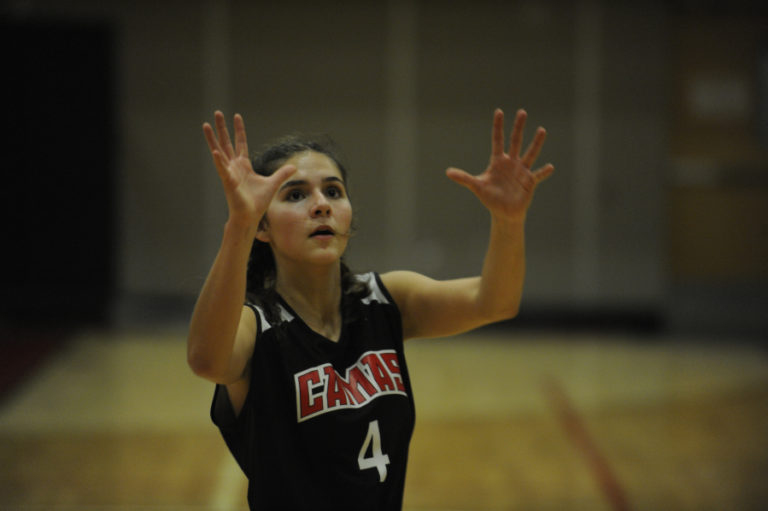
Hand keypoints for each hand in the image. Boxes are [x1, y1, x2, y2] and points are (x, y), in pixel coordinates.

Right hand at [203, 111, 296, 227]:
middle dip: (222, 128)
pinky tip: (215, 151)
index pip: (241, 143)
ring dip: (213, 139)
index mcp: (244, 165)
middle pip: (227, 143)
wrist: (250, 216)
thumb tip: (294, 167)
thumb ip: (282, 174)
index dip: (239, 130)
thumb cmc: (257, 202)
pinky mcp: (228, 182)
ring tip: (206, 125)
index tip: (237, 116)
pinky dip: (219, 161)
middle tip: (217, 113)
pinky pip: (223, 170)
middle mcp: (234, 166)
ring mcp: (229, 173)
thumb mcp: (273, 183)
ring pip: (219, 152)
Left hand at [446, 108, 553, 222]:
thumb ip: (464, 178)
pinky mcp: (530, 182)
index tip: (499, 112)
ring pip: (530, 154)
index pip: (498, 140)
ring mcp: (522, 171)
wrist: (504, 212)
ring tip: (541, 130)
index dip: (498, 127)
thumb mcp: (477, 186)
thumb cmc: (490, 198)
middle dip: (518, 127)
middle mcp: (511, 162)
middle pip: (515, 141)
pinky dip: (543, 172)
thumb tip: (447, 172)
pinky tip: (550, 166)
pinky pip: (538, 175)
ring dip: (536, 143)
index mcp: (498, 161)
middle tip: (522, 112)